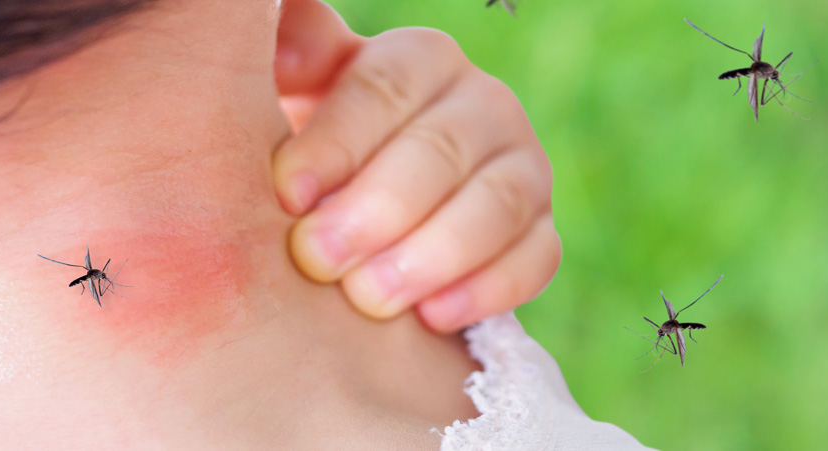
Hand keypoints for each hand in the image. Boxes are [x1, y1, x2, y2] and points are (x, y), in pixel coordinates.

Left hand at [273, 0, 559, 332]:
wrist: (368, 214)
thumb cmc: (322, 150)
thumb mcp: (297, 94)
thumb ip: (294, 56)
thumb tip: (286, 31)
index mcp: (421, 60)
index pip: (384, 89)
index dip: (336, 142)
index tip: (287, 193)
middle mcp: (483, 104)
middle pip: (440, 151)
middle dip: (375, 209)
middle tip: (316, 258)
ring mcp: (523, 168)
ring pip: (496, 205)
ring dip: (431, 255)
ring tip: (369, 299)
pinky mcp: (541, 232)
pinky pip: (535, 258)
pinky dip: (488, 290)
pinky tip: (433, 318)